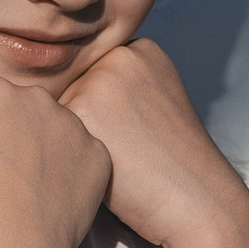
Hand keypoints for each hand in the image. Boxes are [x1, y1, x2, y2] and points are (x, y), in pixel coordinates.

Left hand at [59, 41, 248, 247]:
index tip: (135, 133)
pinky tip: (101, 164)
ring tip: (116, 157)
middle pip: (74, 89)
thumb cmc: (172, 163)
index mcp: (141, 49)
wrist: (196, 198)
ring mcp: (99, 78)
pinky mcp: (80, 108)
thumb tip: (68, 90)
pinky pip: (52, 132)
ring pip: (59, 111)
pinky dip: (68, 154)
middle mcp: (119, 55)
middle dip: (89, 122)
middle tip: (127, 148)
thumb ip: (121, 86)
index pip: (95, 75)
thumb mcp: (156, 103)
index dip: (107, 113)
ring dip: (74, 137)